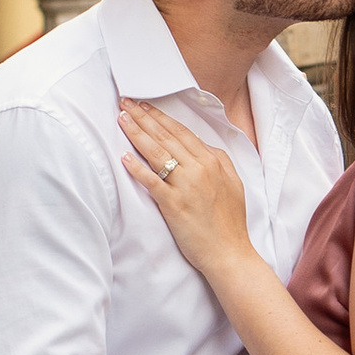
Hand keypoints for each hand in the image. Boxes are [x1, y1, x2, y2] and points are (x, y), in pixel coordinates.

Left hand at [118, 101, 251, 277]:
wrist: (230, 253)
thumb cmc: (230, 222)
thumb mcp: (233, 183)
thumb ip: (219, 160)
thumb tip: (202, 145)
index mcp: (213, 161)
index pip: (181, 132)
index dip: (160, 117)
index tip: (144, 105)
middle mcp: (200, 169)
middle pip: (166, 137)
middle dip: (143, 117)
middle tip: (125, 102)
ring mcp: (186, 186)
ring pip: (157, 153)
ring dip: (136, 133)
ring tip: (121, 119)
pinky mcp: (174, 205)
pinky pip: (152, 181)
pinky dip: (137, 168)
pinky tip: (123, 157)